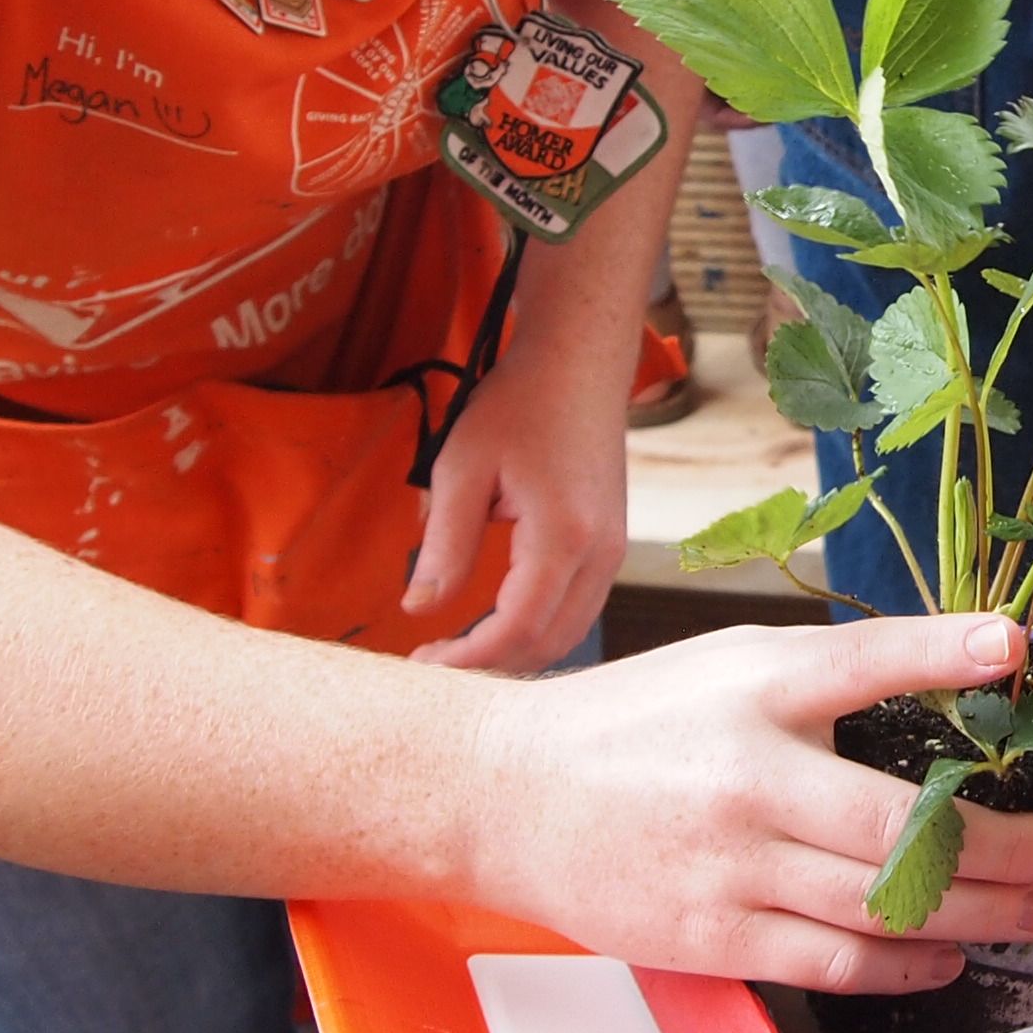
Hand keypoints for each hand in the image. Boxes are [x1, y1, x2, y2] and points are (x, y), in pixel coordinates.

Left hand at [407, 363, 624, 672]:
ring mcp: (612, 552)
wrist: (578, 367)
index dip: (470, 657)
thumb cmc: (519, 406)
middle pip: (549, 643)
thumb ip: (444, 544)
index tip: (422, 665)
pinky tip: (495, 623)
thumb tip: (419, 607)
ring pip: (568, 633)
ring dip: (515, 652)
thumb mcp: (461, 468)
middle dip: (491, 666)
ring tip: (457, 649)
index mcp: (563, 534)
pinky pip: (577, 609)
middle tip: (431, 663)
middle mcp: (600, 553)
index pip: (518, 626)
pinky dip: (537, 630)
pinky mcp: (610, 546)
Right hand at [487, 611, 1032, 987]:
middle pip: (902, 828)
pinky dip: (902, 963)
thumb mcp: (733, 663)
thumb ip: (839, 669)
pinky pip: (830, 961)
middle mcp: (747, 780)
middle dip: (1005, 847)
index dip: (941, 652)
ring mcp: (730, 870)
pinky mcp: (711, 938)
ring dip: (976, 914)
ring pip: (881, 906)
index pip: (861, 663)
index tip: (1013, 646)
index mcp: (752, 692)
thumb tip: (967, 657)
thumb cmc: (636, 725)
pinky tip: (946, 955)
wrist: (509, 797)